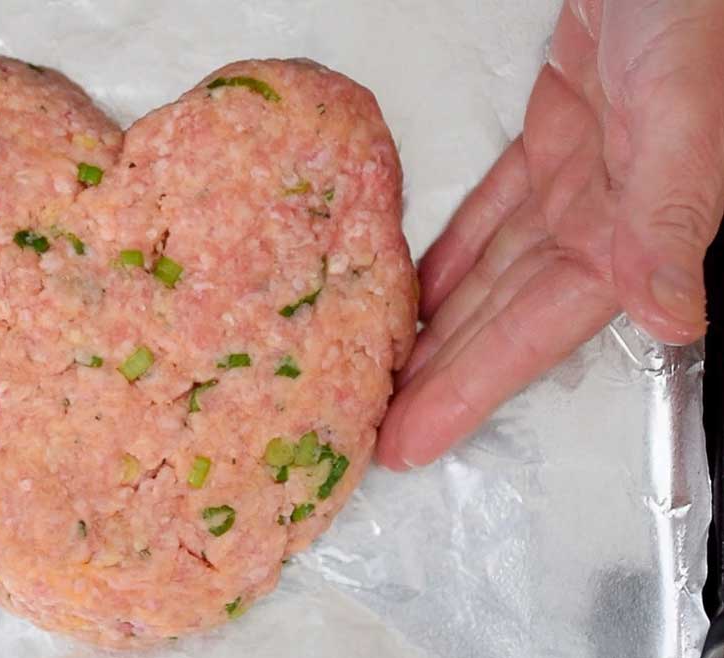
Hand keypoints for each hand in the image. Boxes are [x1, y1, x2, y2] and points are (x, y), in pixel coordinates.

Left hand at [376, 0, 723, 468]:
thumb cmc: (685, 10)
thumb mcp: (679, 109)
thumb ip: (670, 212)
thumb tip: (670, 317)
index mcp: (631, 229)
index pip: (533, 334)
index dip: (470, 392)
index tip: (410, 443)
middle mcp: (605, 218)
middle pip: (500, 318)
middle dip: (439, 377)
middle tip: (374, 429)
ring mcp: (578, 178)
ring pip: (492, 272)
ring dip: (438, 323)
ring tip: (384, 372)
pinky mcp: (556, 136)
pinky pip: (493, 213)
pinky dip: (453, 253)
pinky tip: (416, 287)